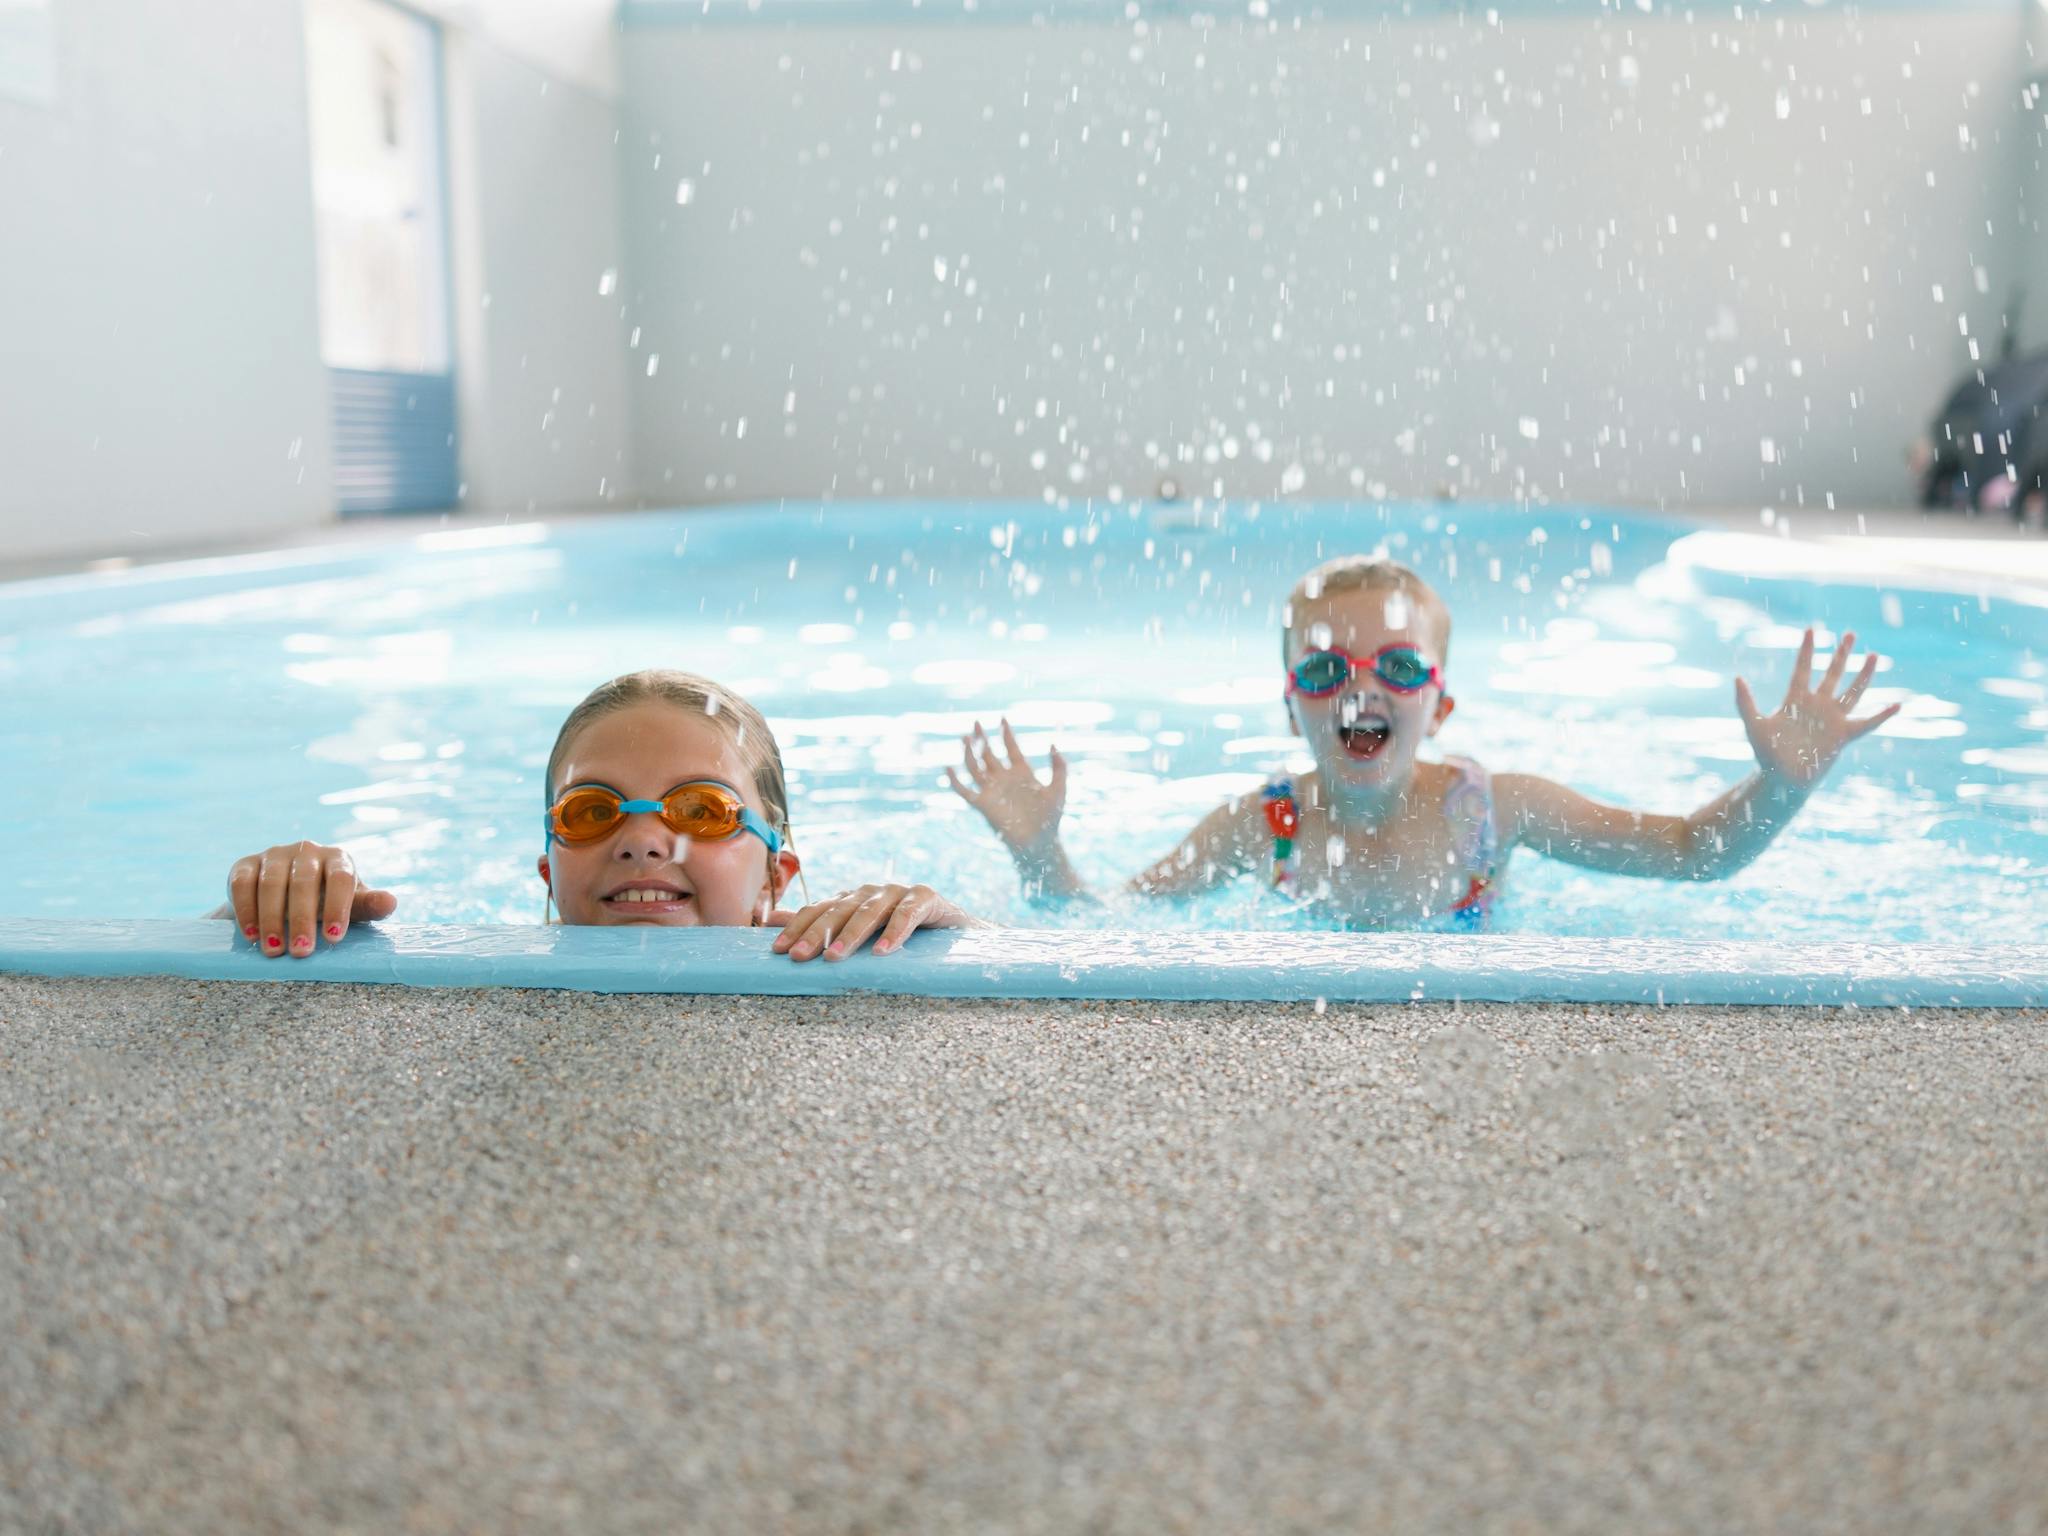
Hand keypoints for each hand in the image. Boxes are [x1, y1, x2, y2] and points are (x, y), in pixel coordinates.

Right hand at [226, 841, 397, 956]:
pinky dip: (246, 910)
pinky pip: (243, 884)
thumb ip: (369, 906)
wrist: (288, 894)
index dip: (338, 907)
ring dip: (271, 918)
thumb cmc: (330, 902)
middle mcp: (307, 851)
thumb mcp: (351, 906)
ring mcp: (275, 855)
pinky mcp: (246, 864)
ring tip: (274, 949)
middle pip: (304, 882)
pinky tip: (251, 935)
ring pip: (271, 883)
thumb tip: (390, 902)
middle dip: (302, 919)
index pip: (340, 878)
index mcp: (338, 858)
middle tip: (301, 952)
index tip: (334, 939)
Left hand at [767, 882, 977, 961]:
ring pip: (869, 911)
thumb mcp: (861, 934)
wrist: (955, 935)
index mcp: (851, 899)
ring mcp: (899, 892)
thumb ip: (819, 925)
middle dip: (816, 934)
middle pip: (838, 910)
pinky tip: (882, 952)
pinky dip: (894, 932)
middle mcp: (871, 892)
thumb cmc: (902, 936)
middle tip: (799, 957)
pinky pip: (908, 914)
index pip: (818, 910)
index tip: (778, 952)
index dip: (797, 928)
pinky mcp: (927, 898)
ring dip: (851, 934)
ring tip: (834, 958)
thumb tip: (770, 921)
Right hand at [947, 718, 1066, 855]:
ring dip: (968, 753)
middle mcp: (1004, 779)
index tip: (1003, 718)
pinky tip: (948, 768)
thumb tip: (1052, 744)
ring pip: (975, 767)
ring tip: (964, 738)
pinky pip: (964, 791)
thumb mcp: (1059, 788)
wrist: (1040, 842)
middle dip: (982, 738)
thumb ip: (1059, 767)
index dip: (1006, 733)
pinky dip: (955, 781)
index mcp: (1022, 773)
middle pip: (989, 753)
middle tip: (975, 722)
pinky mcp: (983, 805)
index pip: (1011, 747)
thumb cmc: (1051, 818)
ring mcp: (992, 791)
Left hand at [1735, 628, 1900, 789]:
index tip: (1812, 630)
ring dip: (1863, 674)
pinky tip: (1898, 705)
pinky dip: (1882, 715)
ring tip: (1874, 655)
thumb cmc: (1767, 754)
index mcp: (1795, 701)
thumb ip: (1744, 702)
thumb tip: (1736, 677)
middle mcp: (1817, 706)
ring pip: (1852, 691)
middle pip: (1832, 674)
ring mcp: (1832, 719)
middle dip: (1841, 655)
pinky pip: (1867, 723)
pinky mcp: (1843, 735)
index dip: (1807, 650)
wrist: (1783, 778)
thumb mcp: (1754, 725)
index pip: (1803, 669)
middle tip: (1851, 634)